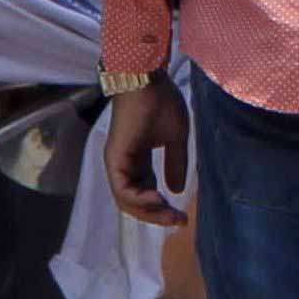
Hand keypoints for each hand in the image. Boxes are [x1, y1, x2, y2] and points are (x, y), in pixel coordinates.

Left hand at [106, 78, 191, 227]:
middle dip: (157, 216)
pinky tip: (158, 200)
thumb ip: (175, 164)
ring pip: (127, 202)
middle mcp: (124, 165)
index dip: (163, 208)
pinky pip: (122, 190)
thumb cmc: (161, 101)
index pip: (147, 193)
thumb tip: (177, 190)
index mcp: (137, 160)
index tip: (184, 215)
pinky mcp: (114, 160)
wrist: (146, 78)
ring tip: (169, 212)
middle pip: (136, 203)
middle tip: (179, 220)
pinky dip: (138, 200)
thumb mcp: (176, 138)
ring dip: (149, 212)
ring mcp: (117, 163)